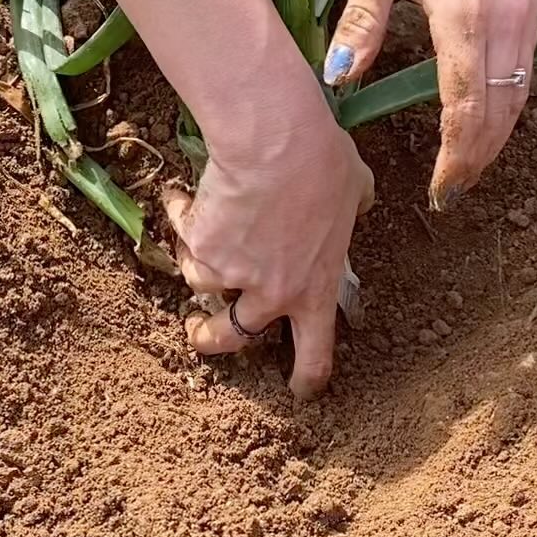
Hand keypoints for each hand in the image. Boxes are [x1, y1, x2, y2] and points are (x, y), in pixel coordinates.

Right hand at [163, 103, 373, 399]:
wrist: (277, 146)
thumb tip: (356, 201)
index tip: (299, 390)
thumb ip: (353, 210)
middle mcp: (270, 294)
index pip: (315, 355)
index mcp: (316, 290)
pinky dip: (181, 217)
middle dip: (210, 339)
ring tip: (198, 226)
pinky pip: (183, 236)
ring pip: (201, 282)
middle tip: (199, 331)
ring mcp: (230, 274)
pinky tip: (182, 197)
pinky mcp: (199, 246)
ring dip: (198, 258)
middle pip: (233, 338)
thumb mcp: (356, 192)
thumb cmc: (325, 165)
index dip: (305, 379)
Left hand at [325, 0, 536, 203]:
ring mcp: (530, 14)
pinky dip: (510, 105)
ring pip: (521, 96)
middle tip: (451, 191)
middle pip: (502, 113)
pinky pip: (528, 70)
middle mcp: (507, 20)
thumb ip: (363, 20)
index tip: (439, 188)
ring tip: (467, 167)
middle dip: (478, 159)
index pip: (466, 105)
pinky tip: (486, 119)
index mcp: (465, 12)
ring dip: (497, 137)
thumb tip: (337, 79)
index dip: (455, 155)